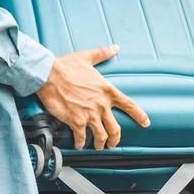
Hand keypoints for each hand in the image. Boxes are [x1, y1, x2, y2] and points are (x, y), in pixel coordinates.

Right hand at [35, 45, 150, 150]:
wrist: (48, 74)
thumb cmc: (66, 65)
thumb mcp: (87, 56)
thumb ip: (102, 53)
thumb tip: (114, 47)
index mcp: (107, 91)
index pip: (129, 105)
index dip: (139, 116)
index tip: (145, 123)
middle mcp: (101, 105)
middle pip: (116, 129)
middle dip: (115, 139)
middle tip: (112, 143)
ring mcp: (89, 115)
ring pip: (101, 136)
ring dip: (100, 144)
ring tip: (97, 146)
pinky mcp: (76, 121)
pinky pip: (82, 138)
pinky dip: (80, 143)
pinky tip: (79, 144)